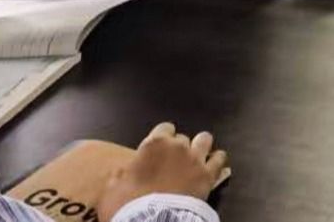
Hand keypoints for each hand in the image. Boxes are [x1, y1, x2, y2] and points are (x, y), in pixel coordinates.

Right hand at [97, 123, 228, 217]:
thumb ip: (122, 174)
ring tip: (196, 159)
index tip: (158, 151)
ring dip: (201, 148)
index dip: (162, 139)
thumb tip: (126, 171)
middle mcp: (178, 146)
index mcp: (154, 144)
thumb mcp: (113, 188)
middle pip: (182, 138)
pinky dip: (217, 162)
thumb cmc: (129, 205)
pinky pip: (220, 159)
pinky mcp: (209, 175)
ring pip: (205, 140)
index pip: (164, 128)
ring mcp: (196, 159)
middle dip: (179, 148)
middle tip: (173, 164)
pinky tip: (213, 168)